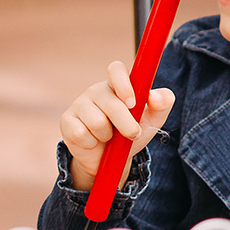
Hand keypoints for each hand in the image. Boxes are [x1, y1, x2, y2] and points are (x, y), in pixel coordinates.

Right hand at [60, 61, 175, 190]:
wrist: (109, 159)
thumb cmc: (131, 133)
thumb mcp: (152, 120)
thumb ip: (162, 104)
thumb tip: (155, 95)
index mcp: (117, 85)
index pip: (116, 69)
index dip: (124, 84)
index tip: (133, 103)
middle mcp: (97, 90)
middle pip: (112, 104)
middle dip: (126, 125)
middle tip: (133, 134)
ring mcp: (79, 104)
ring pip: (97, 122)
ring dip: (108, 137)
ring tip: (108, 137)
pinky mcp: (67, 120)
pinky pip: (81, 134)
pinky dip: (92, 144)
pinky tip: (92, 142)